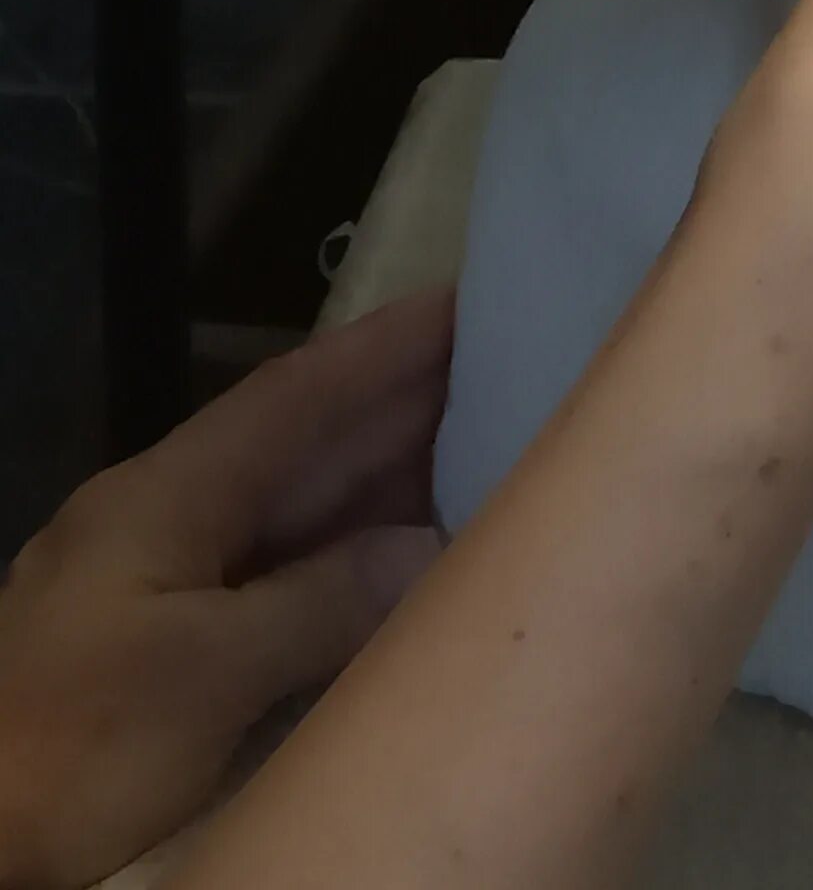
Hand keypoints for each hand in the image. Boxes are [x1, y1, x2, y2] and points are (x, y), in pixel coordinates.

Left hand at [0, 291, 451, 888]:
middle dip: (398, 407)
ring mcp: (152, 584)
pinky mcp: (152, 648)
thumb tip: (427, 547)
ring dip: (377, 484)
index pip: (292, 396)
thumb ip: (321, 601)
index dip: (381, 347)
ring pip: (284, 514)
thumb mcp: (207, 673)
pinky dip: (339, 557)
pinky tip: (396, 564)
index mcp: (164, 495)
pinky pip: (268, 574)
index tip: (464, 299)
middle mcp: (160, 520)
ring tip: (484, 451)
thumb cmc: (76, 740)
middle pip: (295, 448)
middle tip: (508, 369)